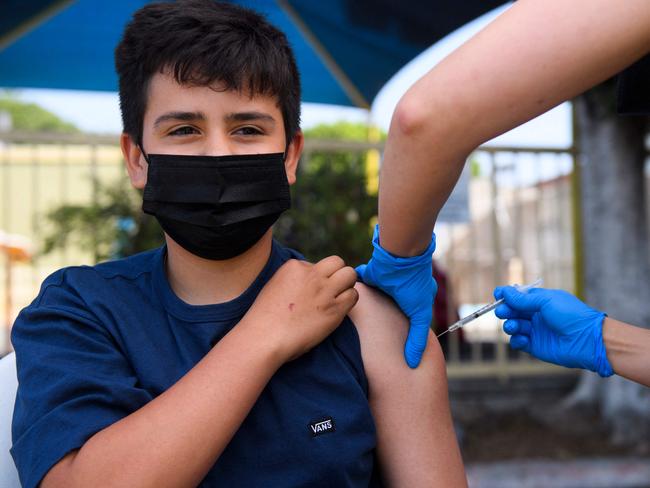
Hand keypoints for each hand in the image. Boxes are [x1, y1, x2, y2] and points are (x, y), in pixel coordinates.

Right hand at [243, 256, 358, 362]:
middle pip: (337, 262)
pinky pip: (353, 295)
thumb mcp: (275, 286)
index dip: (317, 278)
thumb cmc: (266, 318)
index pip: (316, 265)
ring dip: (347, 285)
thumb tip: (309, 283)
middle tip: (332, 290)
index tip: (310, 293)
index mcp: (294, 267)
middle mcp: (311, 275)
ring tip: (338, 299)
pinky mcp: (334, 309)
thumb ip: (293, 280)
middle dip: (337, 274)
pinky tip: (338, 310)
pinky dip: (349, 301)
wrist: (265, 338)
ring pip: (350, 274)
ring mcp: (324, 291)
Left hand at [356, 225, 436, 367]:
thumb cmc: (413, 285)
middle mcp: (399, 290)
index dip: (395, 332)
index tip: (384, 348)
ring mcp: (385, 281)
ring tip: (350, 322)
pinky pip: (360, 283)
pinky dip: (354, 290)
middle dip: (377, 320)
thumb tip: (412, 363)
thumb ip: (417, 338)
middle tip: (365, 337)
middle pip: (386, 309)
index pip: (403, 319)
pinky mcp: (370, 273)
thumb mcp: (419, 315)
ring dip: (364, 306)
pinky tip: (342, 301)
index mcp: (413, 298)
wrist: (401, 256)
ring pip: (372, 297)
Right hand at [494, 286, 612, 376]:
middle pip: (512, 311)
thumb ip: (523, 299)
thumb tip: (504, 291)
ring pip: (513, 326)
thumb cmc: (572, 315)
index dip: (506, 295)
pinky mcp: (535, 346)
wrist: (587, 340)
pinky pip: (518, 342)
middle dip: (505, 310)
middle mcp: (536, 315)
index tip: (497, 294)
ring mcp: (535, 331)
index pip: (518, 296)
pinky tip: (522, 338)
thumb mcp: (546, 301)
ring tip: (515, 326)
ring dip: (510, 325)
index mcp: (540, 301)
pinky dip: (516, 340)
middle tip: (502, 312)